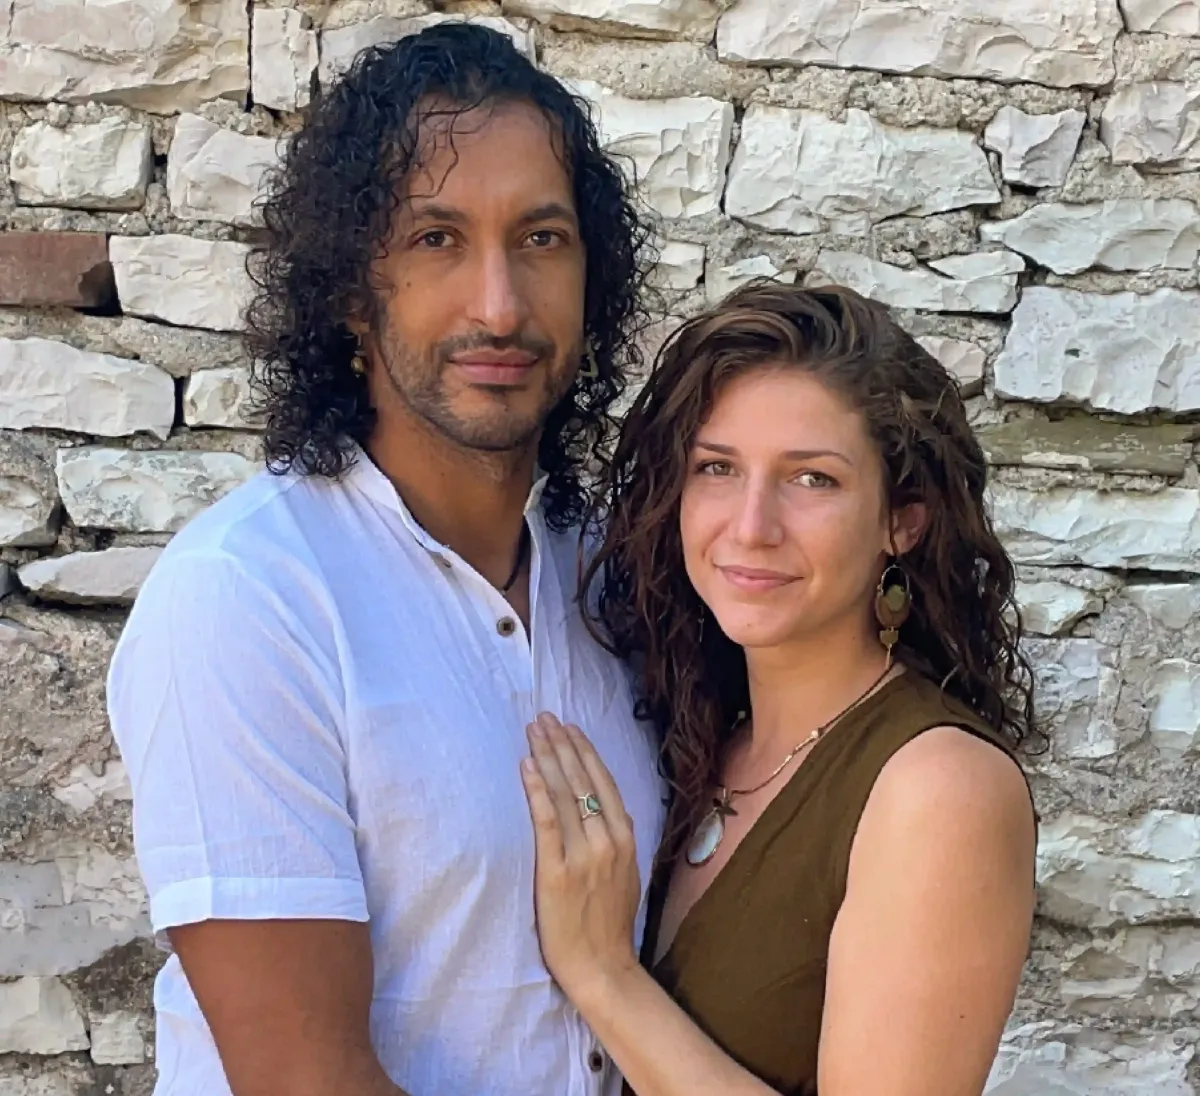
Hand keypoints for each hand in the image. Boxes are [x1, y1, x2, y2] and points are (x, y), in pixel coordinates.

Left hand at [521, 712, 640, 1005]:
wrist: (602, 967)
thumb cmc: (609, 924)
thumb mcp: (626, 874)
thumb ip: (617, 841)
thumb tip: (609, 812)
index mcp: (624, 838)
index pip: (601, 782)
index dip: (584, 751)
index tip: (569, 727)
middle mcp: (606, 840)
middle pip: (582, 780)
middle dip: (562, 744)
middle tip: (545, 717)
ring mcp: (582, 855)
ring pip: (565, 794)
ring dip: (547, 757)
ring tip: (533, 730)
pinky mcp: (557, 872)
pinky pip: (546, 822)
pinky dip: (537, 791)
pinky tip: (527, 766)